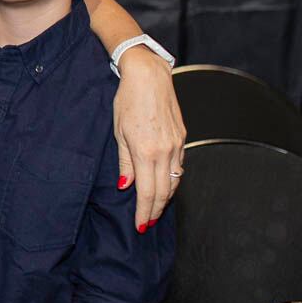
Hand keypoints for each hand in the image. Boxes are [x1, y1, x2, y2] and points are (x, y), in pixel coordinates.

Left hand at [112, 46, 185, 228]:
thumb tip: (126, 186)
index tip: (141, 225)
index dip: (144, 212)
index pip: (147, 192)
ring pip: (174, 181)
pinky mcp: (182, 138)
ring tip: (155, 208)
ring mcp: (177, 145)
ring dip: (166, 198)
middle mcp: (165, 151)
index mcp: (146, 152)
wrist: (149, 77)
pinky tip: (164, 185)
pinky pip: (179, 166)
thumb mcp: (119, 132)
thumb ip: (125, 162)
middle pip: (164, 192)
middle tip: (148, 222)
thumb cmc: (128, 100)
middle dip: (156, 210)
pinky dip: (172, 180)